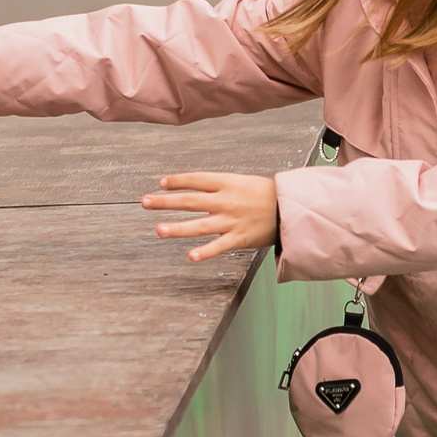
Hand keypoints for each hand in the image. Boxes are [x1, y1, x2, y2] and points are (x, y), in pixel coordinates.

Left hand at [142, 172, 278, 262]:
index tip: (161, 183)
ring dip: (178, 228)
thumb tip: (195, 188)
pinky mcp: (240, 238)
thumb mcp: (242, 182)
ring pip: (200, 225)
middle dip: (166, 202)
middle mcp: (226, 201)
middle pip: (190, 201)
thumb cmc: (266, 194)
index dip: (177, 181)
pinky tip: (190, 256)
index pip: (196, 180)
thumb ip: (219, 186)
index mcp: (227, 183)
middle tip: (145, 202)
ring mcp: (232, 221)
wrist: (291, 208)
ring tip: (159, 230)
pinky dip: (205, 252)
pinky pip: (219, 246)